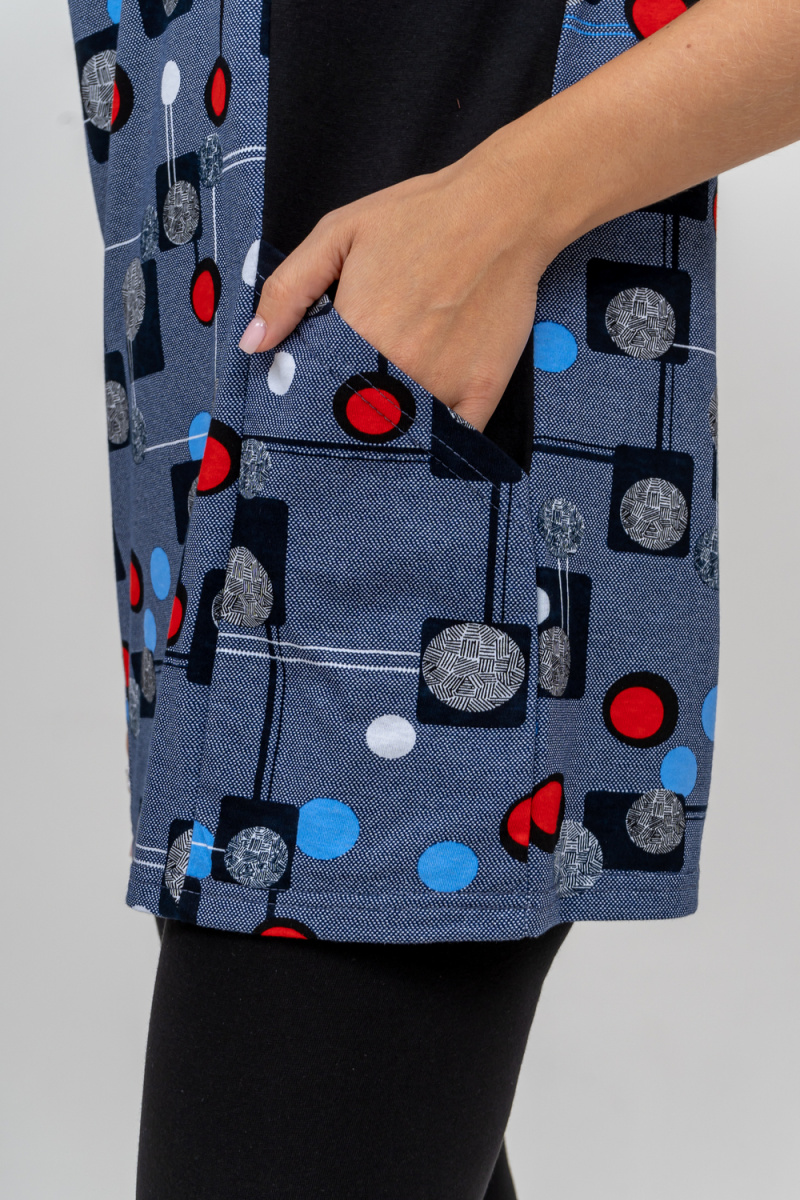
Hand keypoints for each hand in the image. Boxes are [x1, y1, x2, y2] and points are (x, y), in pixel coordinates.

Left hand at [238, 148, 554, 431]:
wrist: (504, 207)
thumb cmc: (419, 215)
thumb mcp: (337, 233)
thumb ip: (288, 290)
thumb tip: (252, 344)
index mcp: (355, 333)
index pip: (314, 392)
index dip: (309, 397)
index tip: (311, 394)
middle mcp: (397, 367)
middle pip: (357, 418)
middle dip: (348, 414)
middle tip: (352, 398)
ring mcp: (442, 384)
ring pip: (402, 432)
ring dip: (390, 428)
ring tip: (387, 408)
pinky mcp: (482, 390)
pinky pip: (453, 437)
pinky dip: (437, 440)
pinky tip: (426, 430)